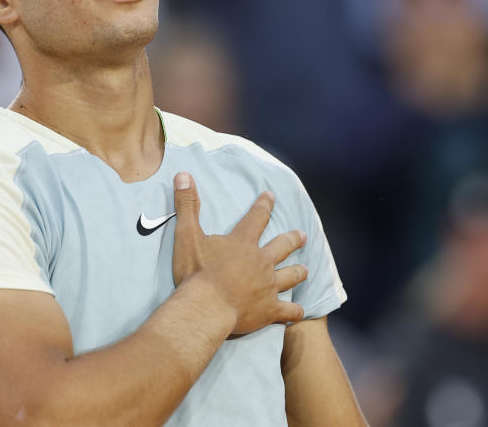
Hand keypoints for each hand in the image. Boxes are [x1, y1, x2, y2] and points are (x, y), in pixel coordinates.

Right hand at [172, 172, 306, 334]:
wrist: (206, 307)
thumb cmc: (196, 272)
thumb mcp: (187, 235)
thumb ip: (187, 205)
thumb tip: (183, 175)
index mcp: (243, 243)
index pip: (257, 217)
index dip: (264, 205)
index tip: (271, 196)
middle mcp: (261, 261)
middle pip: (282, 246)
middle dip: (292, 239)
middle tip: (301, 235)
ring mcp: (268, 286)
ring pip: (291, 276)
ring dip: (298, 272)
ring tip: (305, 270)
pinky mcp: (269, 310)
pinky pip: (289, 311)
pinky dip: (295, 312)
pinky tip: (299, 312)